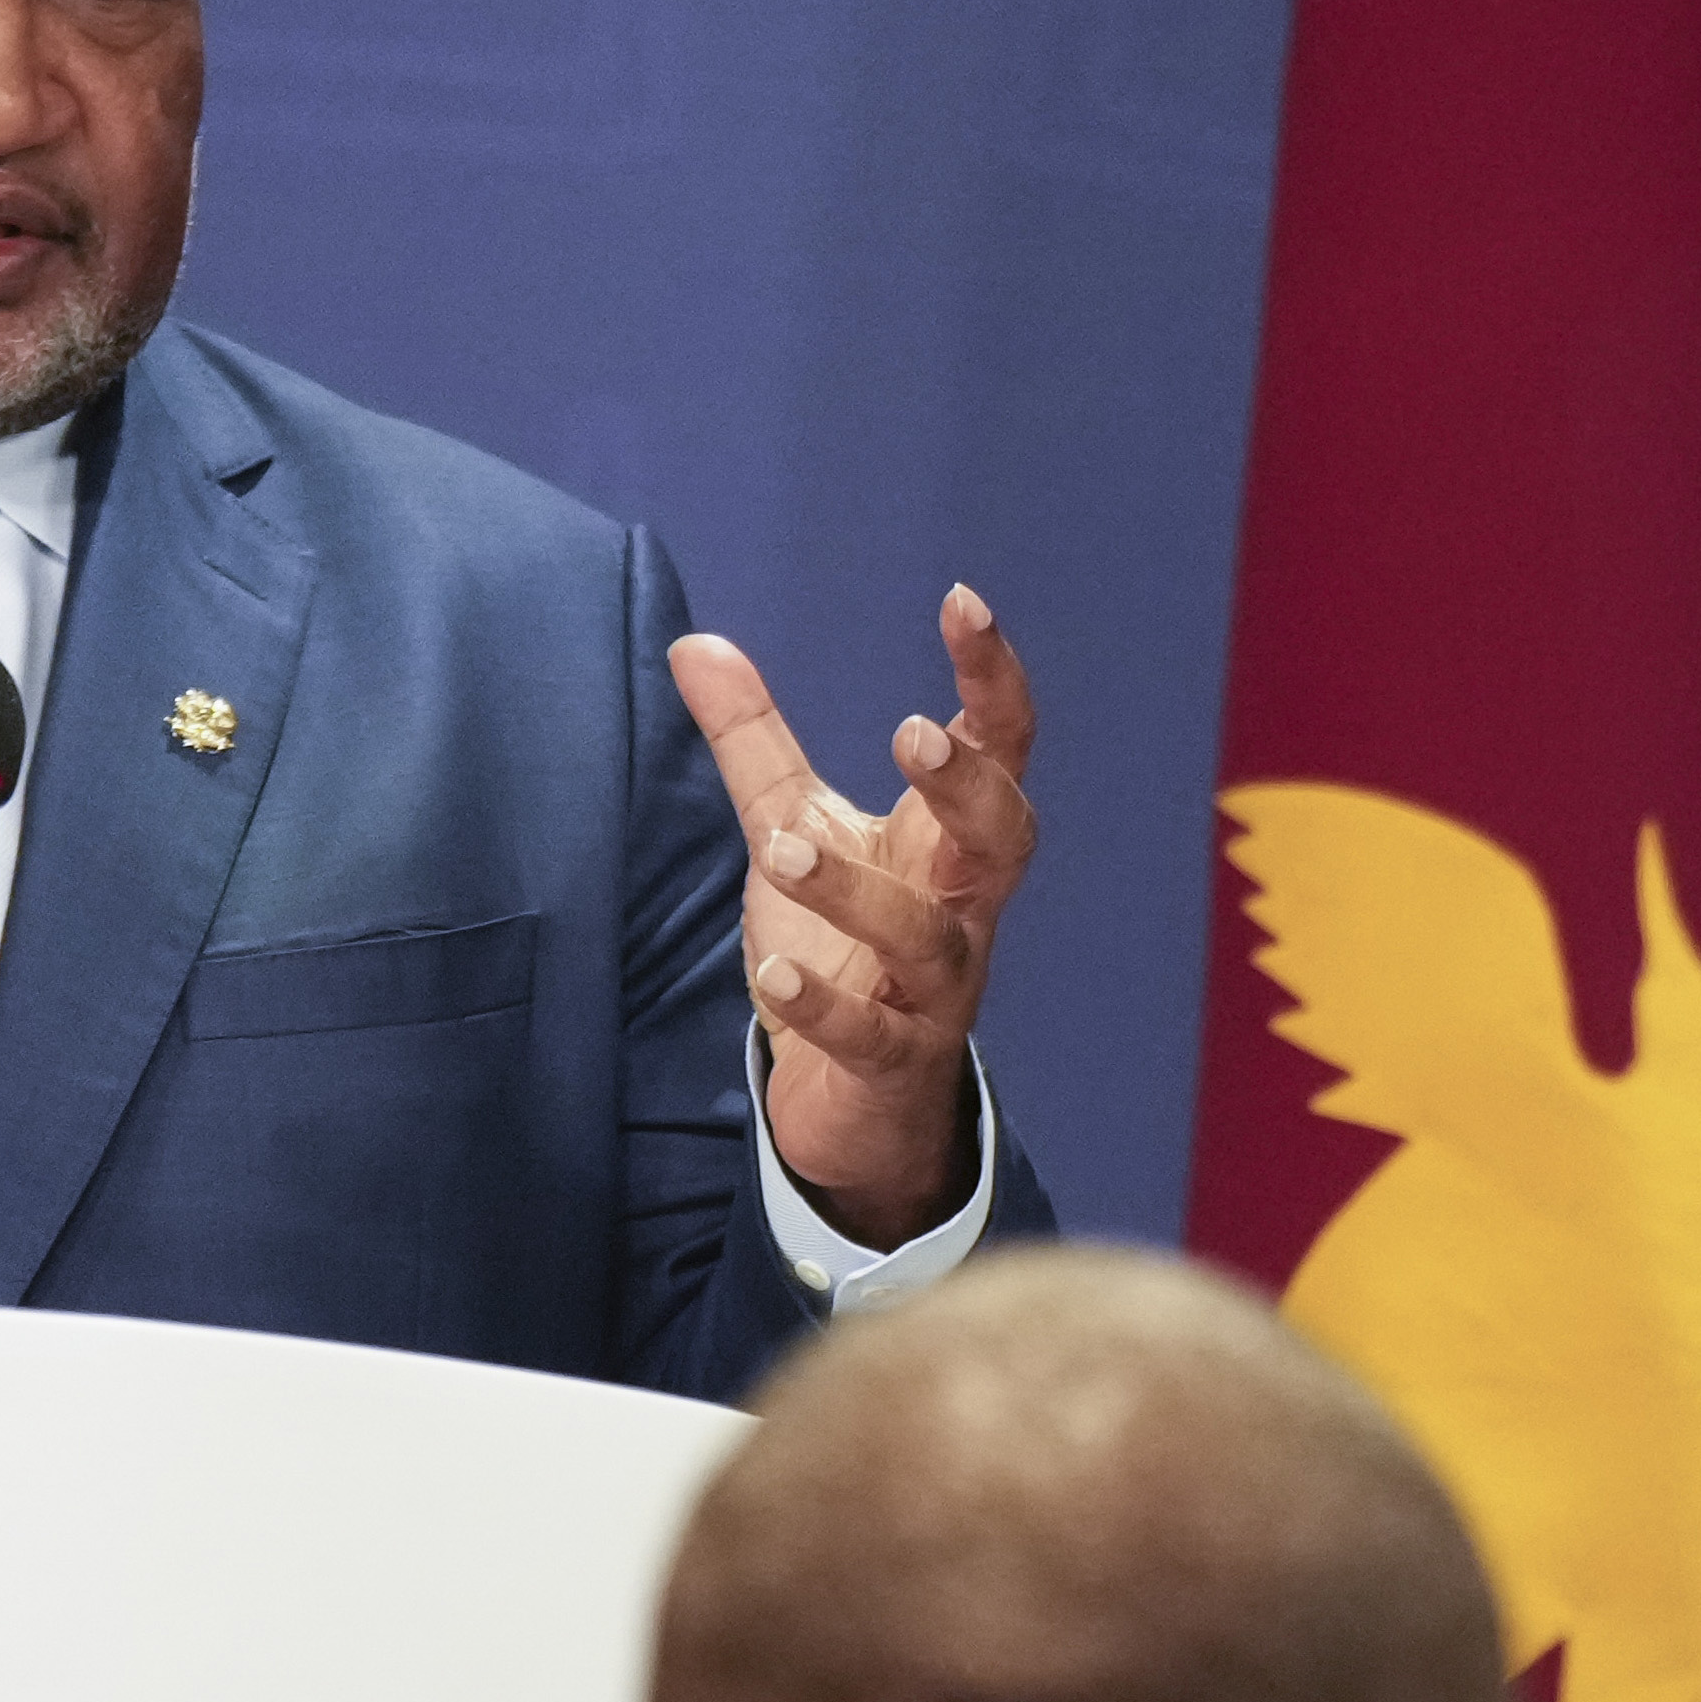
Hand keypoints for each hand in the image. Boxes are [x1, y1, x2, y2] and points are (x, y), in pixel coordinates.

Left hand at [671, 586, 1036, 1240]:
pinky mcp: (891, 1062)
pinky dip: (825, 1009)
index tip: (962, 602)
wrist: (855, 1098)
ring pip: (931, 940)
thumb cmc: (840, 945)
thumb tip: (694, 642)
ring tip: (784, 849)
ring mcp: (934, 990)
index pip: (1000, 747)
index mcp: (946, 841)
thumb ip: (757, 743)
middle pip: (1006, 839)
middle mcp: (960, 908)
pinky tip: (772, 978)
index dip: (992, 677)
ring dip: (861, 894)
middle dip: (971, 786)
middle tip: (911, 734)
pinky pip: (873, 1035)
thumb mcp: (796, 827)